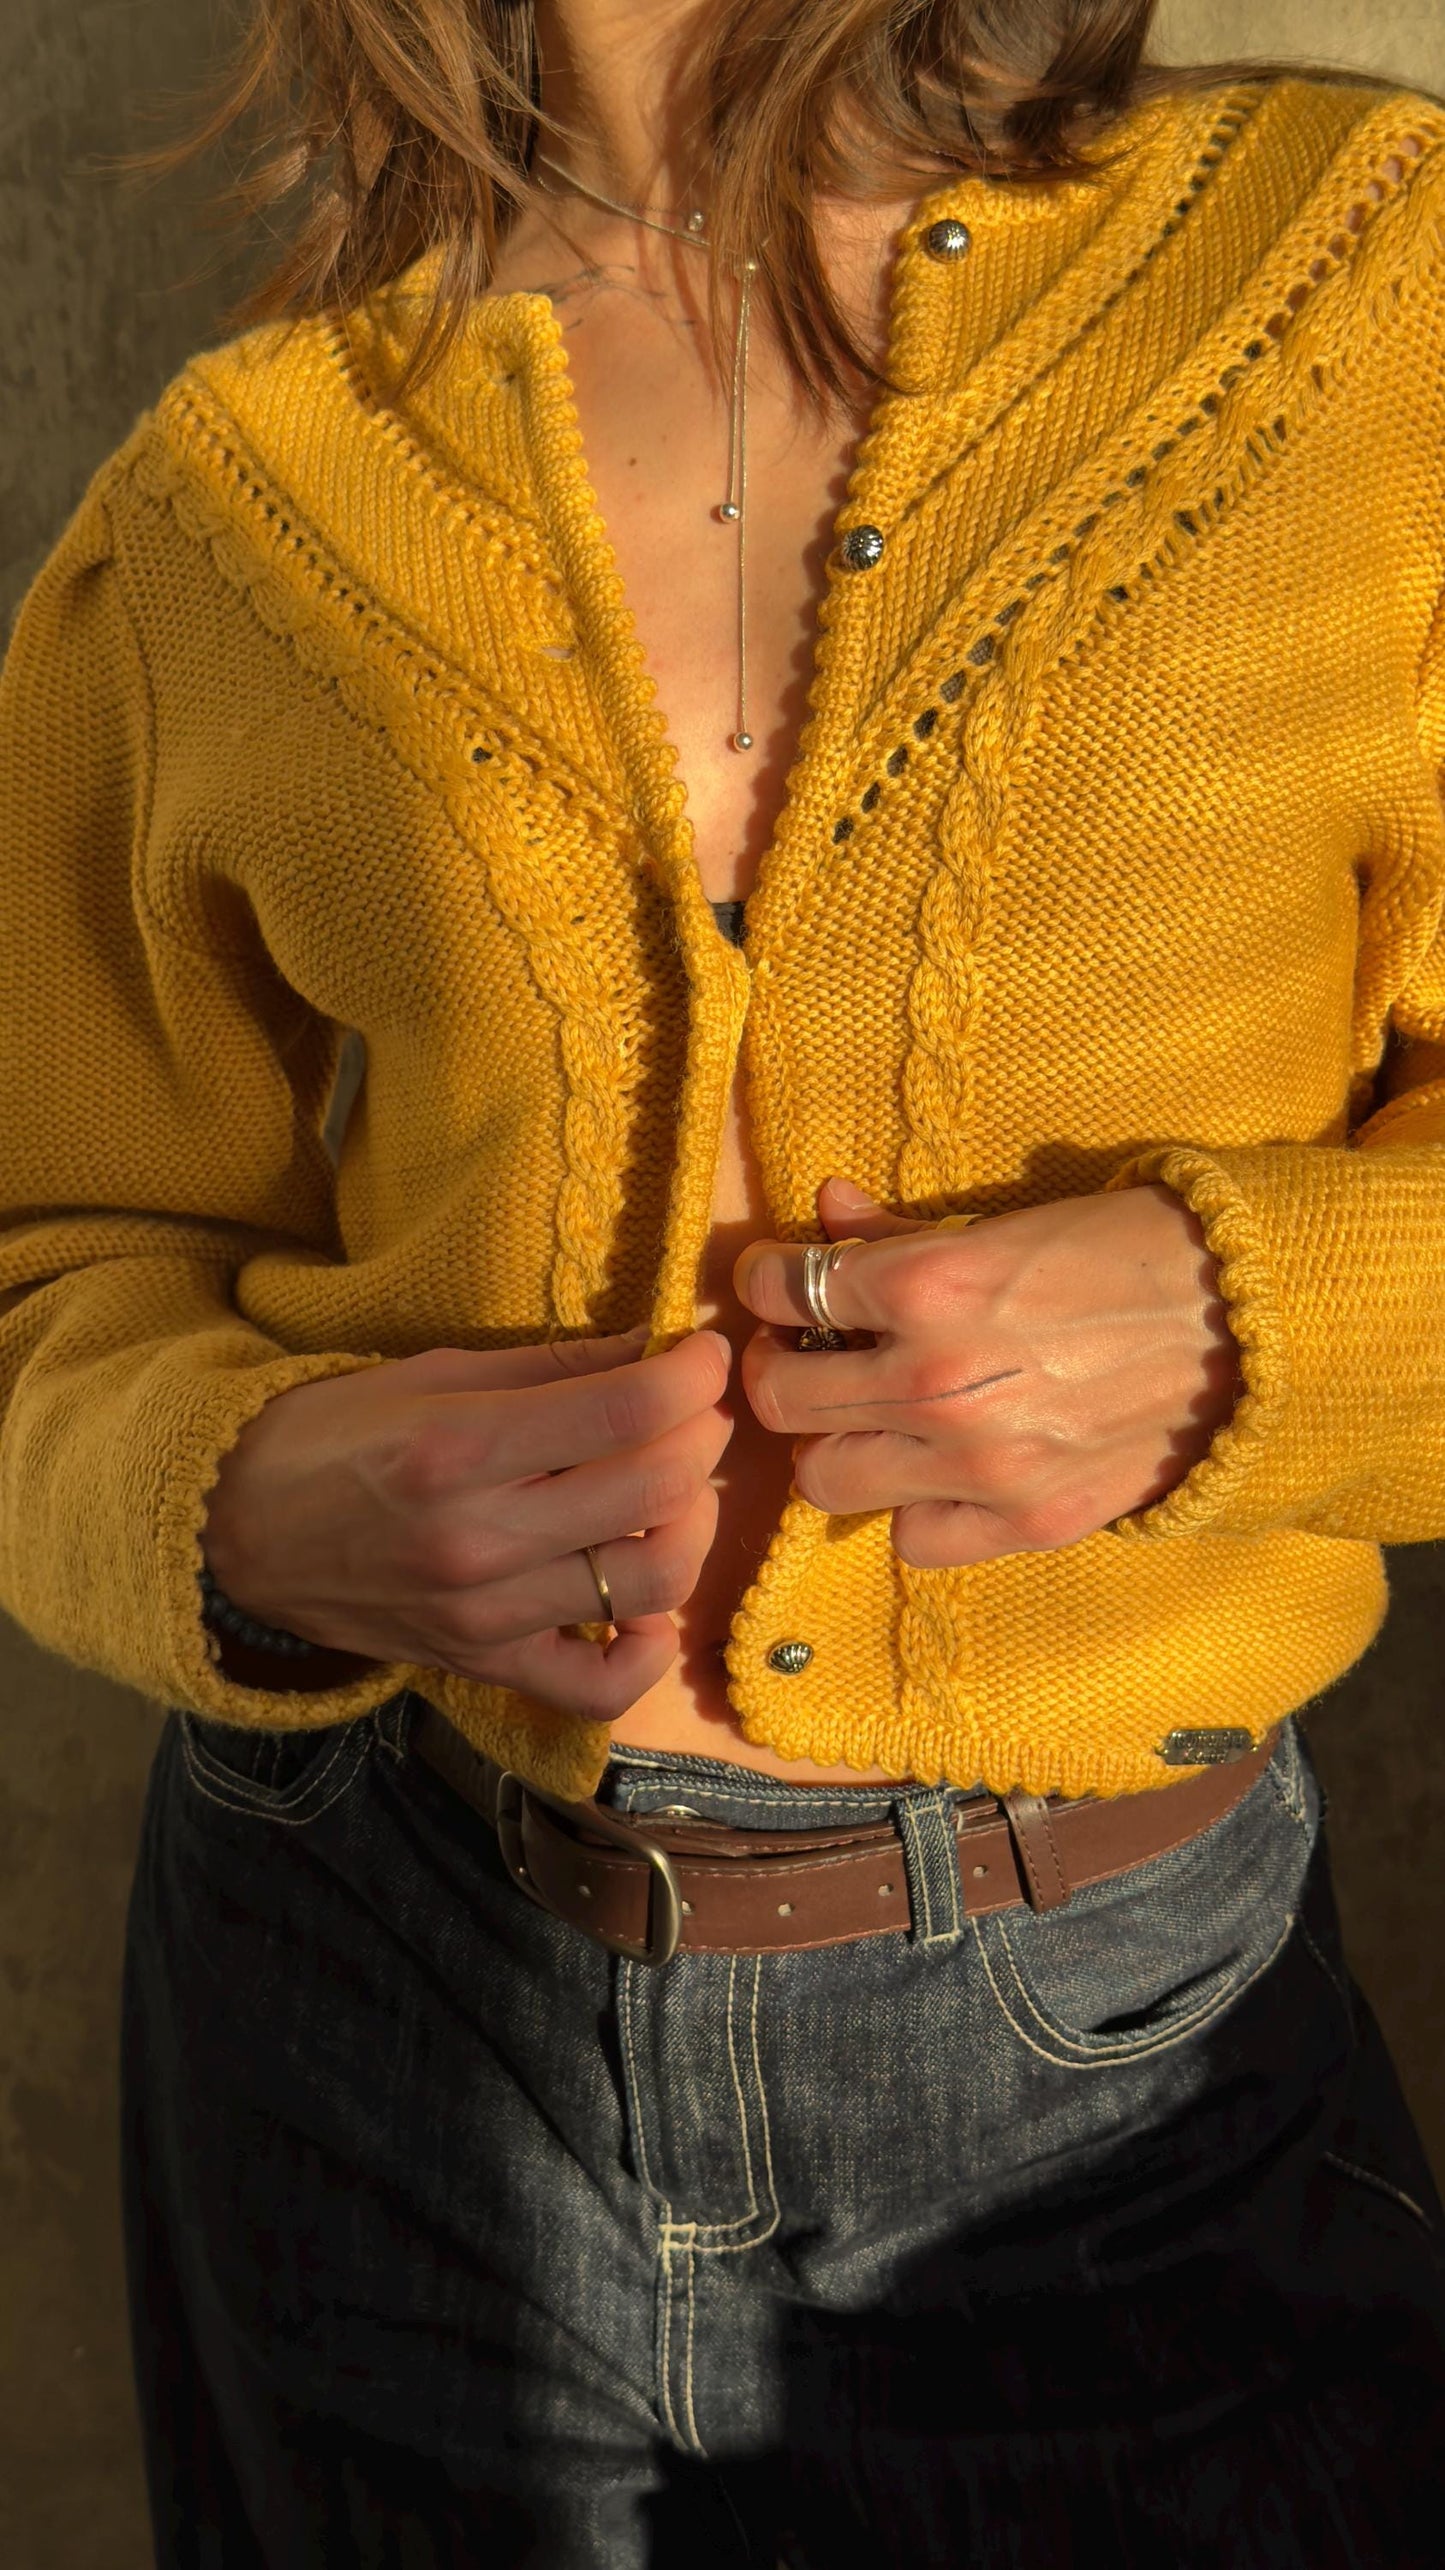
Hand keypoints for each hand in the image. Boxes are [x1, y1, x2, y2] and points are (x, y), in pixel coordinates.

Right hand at [199, 1328, 732, 1719]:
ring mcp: (484, 1614)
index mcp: (460, 1445)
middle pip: (654, 1488)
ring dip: (692, 1526)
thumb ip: (551, 1365)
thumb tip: (654, 1347)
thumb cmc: (331, 1435)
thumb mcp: (432, 1374)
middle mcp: (478, 1537)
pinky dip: (645, 1654)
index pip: (626, 1410)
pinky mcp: (482, 1664)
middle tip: (697, 1410)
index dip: (691, 1375)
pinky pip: (595, 1686)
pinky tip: (648, 1608)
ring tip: (678, 1490)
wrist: (235, 1530)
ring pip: (650, 1581)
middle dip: (702, 1435)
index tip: (705, 1355)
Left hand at [733, 1177, 1243, 1568]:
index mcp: (927, 1287)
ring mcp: (977, 1465)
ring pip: (825, 1480)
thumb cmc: (1130, 1253)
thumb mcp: (1009, 1220)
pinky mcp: (1023, 1521)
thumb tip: (826, 1207)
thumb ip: (902, 1231)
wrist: (1251, 1323)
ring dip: (833, 1445)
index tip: (778, 1282)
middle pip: (781, 1398)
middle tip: (805, 1354)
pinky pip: (911, 1540)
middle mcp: (936, 1382)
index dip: (768, 1282)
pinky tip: (939, 1471)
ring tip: (866, 1418)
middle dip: (778, 1368)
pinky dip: (913, 1510)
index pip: (786, 1290)